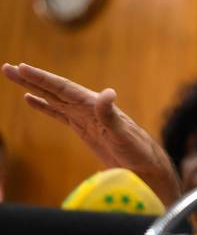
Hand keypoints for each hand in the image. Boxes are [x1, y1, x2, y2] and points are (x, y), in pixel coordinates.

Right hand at [2, 62, 180, 203]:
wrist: (144, 166)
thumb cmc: (137, 150)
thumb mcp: (123, 134)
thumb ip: (111, 115)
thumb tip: (107, 93)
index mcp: (95, 105)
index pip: (63, 88)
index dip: (42, 78)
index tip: (22, 68)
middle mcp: (89, 107)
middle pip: (54, 89)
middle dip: (31, 78)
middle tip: (7, 67)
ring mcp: (85, 117)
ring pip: (53, 99)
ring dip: (33, 88)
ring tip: (14, 77)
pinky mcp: (83, 128)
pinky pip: (58, 114)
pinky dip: (44, 105)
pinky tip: (31, 99)